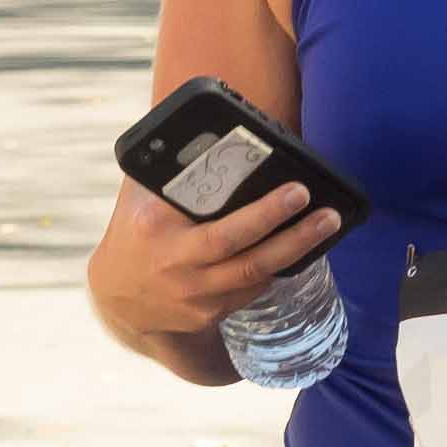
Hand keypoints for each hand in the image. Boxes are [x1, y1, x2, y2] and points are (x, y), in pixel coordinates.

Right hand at [85, 175, 336, 344]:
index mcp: (154, 227)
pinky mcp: (209, 314)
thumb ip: (167, 172)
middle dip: (275, 219)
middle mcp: (174, 263)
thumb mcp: (139, 199)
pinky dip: (279, 266)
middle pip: (234, 244)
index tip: (280, 181)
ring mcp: (193, 294)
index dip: (238, 199)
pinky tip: (304, 247)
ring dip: (295, 248)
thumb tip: (209, 133)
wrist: (119, 300)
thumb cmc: (136, 234)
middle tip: (307, 195)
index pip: (199, 208)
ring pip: (253, 271)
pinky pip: (252, 289)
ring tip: (328, 222)